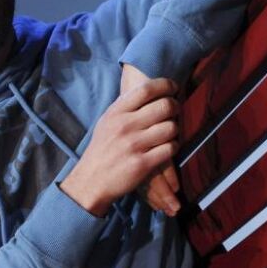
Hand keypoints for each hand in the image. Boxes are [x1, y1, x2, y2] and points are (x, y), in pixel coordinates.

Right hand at [60, 77, 178, 216]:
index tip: (173, 88)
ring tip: (170, 132)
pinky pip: (170, 149)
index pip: (146, 89)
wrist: (91, 182)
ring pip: (171, 127)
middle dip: (175, 107)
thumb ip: (126, 107)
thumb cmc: (102, 150)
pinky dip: (173, 147)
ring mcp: (134, 145)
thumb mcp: (107, 122)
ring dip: (175, 130)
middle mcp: (125, 126)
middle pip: (164, 106)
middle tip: (175, 111)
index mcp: (116, 113)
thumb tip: (152, 91)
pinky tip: (168, 148)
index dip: (165, 85)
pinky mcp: (142, 164)